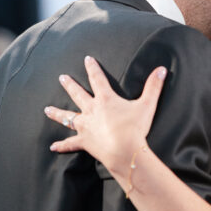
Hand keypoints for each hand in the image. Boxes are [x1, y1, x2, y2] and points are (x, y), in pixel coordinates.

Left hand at [44, 56, 166, 179]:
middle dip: (69, 85)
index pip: (97, 79)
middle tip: (61, 78)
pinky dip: (62, 145)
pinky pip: (71, 143)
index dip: (92, 68)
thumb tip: (162, 69)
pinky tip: (52, 146)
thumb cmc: (135, 128)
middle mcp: (92, 111)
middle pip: (77, 95)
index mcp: (105, 100)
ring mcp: (86, 127)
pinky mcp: (85, 142)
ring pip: (68, 117)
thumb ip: (154, 87)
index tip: (87, 59)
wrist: (124, 150)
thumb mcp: (147, 105)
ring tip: (47, 109)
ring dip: (57, 113)